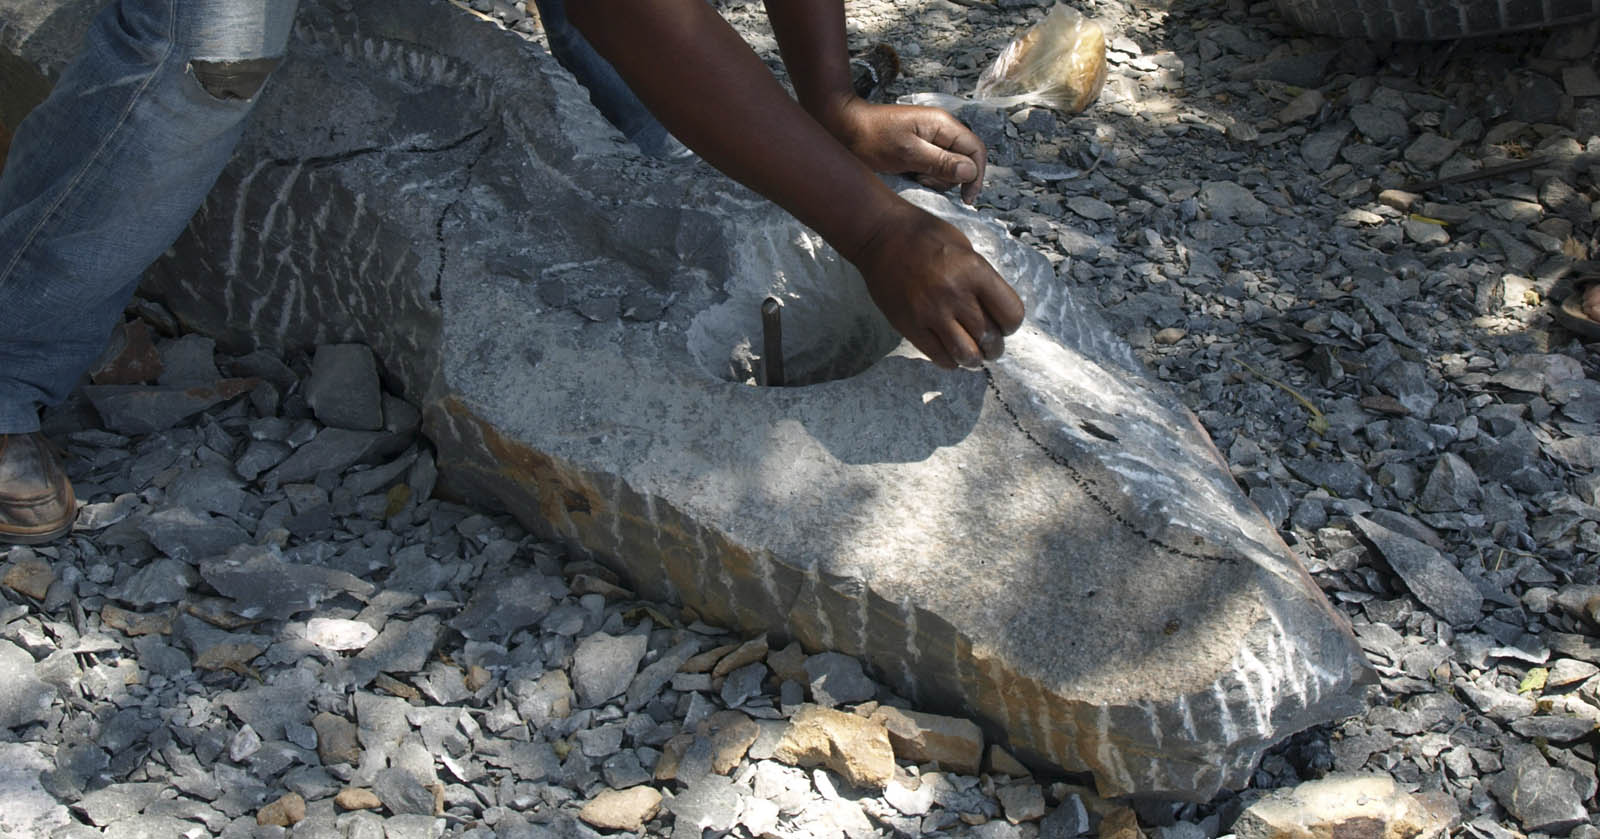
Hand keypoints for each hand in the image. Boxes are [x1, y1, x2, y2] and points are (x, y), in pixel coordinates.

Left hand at [820, 97, 987, 204]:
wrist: (844, 129)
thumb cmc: (871, 138)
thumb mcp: (907, 153)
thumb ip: (941, 162)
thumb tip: (970, 172)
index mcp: (942, 124)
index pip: (976, 149)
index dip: (977, 175)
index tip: (967, 197)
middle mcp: (941, 129)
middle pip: (965, 160)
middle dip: (950, 177)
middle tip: (924, 179)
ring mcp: (931, 138)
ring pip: (950, 166)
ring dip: (936, 177)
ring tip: (913, 175)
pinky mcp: (921, 148)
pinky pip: (935, 166)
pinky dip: (926, 175)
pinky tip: (910, 174)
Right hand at [851, 203, 1023, 368]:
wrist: (881, 236)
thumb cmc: (925, 236)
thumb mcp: (965, 247)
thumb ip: (981, 279)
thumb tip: (994, 309)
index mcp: (975, 271)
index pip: (1011, 314)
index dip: (1011, 324)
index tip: (1004, 324)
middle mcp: (955, 294)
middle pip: (990, 338)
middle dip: (995, 347)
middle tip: (990, 345)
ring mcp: (931, 312)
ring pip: (966, 354)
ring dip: (974, 359)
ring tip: (973, 354)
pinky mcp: (910, 325)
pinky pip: (939, 356)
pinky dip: (951, 361)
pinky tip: (951, 354)